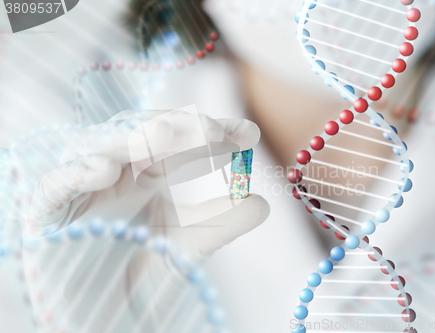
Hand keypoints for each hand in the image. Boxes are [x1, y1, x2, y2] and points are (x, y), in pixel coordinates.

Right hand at [26, 109, 269, 259]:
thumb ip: (222, 222)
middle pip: (142, 134)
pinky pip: (55, 187)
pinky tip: (105, 170)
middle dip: (178, 127)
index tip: (249, 133)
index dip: (210, 133)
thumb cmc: (140, 274)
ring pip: (98, 147)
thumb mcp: (188, 246)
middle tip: (216, 129)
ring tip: (169, 134)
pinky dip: (76, 174)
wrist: (102, 317)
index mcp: (145, 172)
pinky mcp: (47, 215)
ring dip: (131, 137)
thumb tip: (263, 202)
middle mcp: (114, 173)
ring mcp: (80, 189)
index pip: (178, 141)